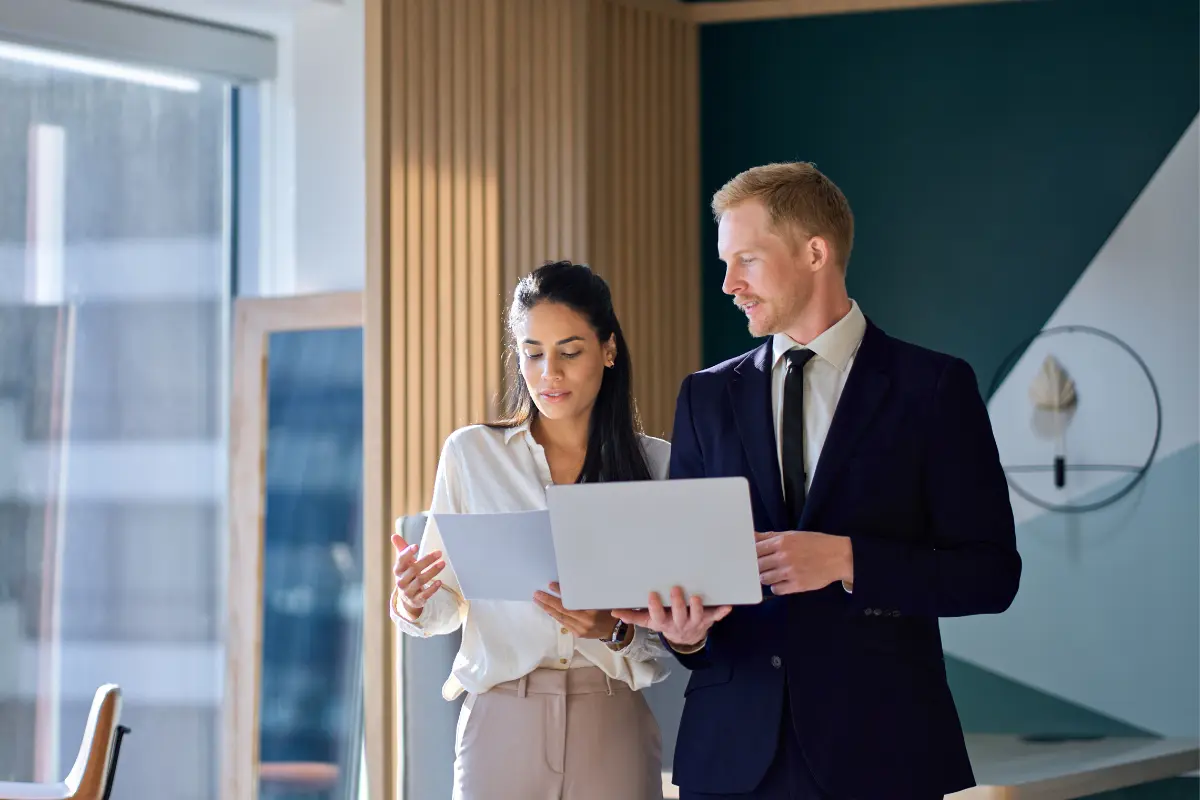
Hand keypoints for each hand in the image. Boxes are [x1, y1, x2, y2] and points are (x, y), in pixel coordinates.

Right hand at [391, 533, 444, 617]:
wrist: (407, 597)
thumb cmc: (407, 575)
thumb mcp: (404, 564)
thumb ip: (402, 549)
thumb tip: (394, 535)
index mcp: (398, 570)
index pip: (401, 560)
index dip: (407, 553)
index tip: (416, 546)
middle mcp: (401, 581)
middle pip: (413, 570)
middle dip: (427, 560)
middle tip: (439, 553)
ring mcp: (408, 591)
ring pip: (420, 581)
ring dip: (432, 571)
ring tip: (442, 563)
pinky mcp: (416, 600)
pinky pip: (424, 595)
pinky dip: (432, 589)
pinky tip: (440, 582)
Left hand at [533, 582, 617, 638]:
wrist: (615, 630)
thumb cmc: (609, 611)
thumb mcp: (600, 600)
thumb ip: (586, 595)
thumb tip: (570, 585)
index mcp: (592, 611)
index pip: (571, 602)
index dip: (560, 593)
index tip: (550, 585)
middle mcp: (585, 622)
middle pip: (562, 611)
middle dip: (548, 602)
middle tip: (536, 594)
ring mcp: (580, 630)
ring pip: (560, 618)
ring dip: (548, 608)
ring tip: (538, 600)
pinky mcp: (577, 634)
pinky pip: (563, 623)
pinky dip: (555, 615)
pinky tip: (548, 609)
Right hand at [612, 586, 731, 647]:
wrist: (686, 640)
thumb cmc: (666, 623)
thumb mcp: (650, 622)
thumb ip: (634, 616)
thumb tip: (615, 611)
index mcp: (664, 623)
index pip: (658, 617)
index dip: (655, 607)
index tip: (652, 594)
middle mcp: (679, 624)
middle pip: (679, 615)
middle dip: (678, 603)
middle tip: (676, 589)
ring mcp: (694, 622)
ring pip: (697, 616)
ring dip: (697, 608)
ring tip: (696, 597)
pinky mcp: (707, 620)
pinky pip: (716, 617)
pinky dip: (721, 612)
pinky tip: (727, 606)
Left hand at [756, 530, 852, 594]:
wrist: (838, 557)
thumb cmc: (815, 544)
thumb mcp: (792, 535)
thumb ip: (770, 536)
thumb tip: (752, 536)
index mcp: (782, 542)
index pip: (755, 550)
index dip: (751, 554)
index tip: (751, 556)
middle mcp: (783, 557)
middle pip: (758, 565)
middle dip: (759, 566)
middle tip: (765, 565)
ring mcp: (790, 572)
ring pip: (764, 579)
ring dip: (767, 577)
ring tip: (775, 573)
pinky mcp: (797, 585)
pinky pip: (776, 590)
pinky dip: (776, 587)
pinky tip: (783, 581)